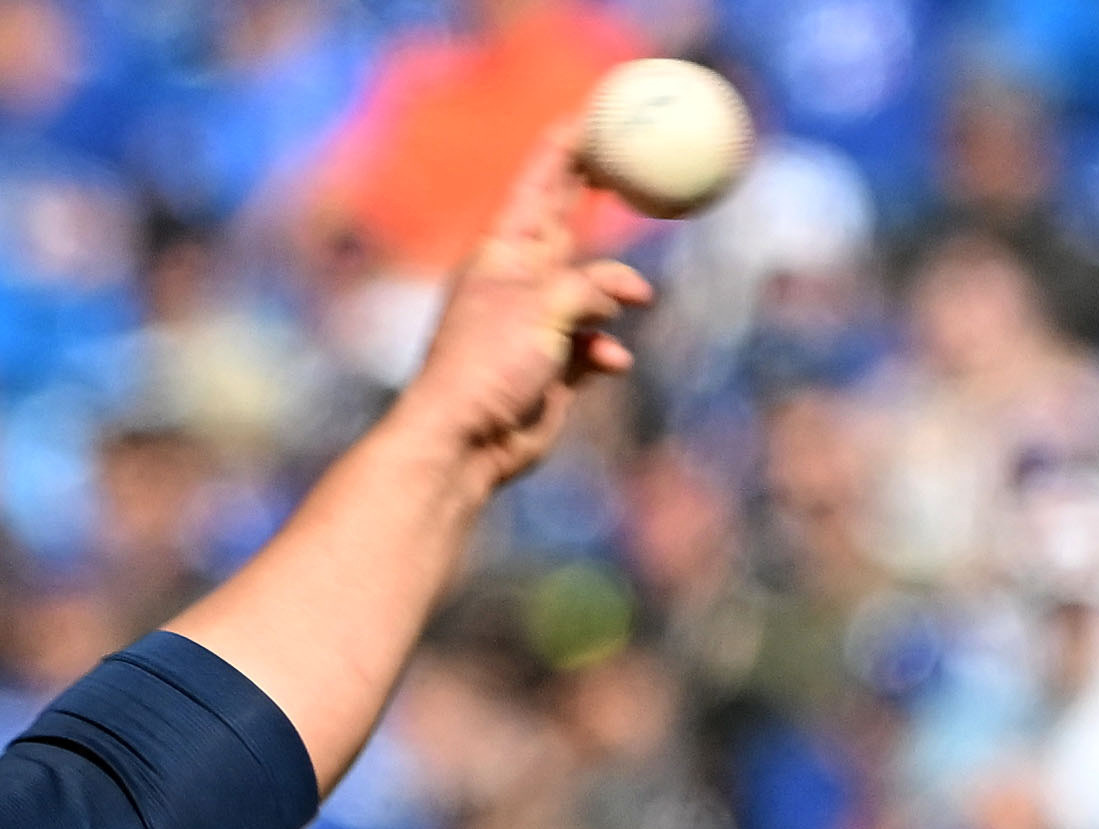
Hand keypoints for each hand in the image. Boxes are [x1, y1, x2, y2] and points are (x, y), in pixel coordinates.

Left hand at [401, 131, 653, 489]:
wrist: (465, 443)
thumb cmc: (489, 366)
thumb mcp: (543, 309)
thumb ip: (588, 286)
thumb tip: (621, 293)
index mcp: (504, 253)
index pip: (540, 185)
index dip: (565, 148)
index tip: (589, 114)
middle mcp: (520, 281)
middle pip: (565, 224)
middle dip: (592, 194)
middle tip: (624, 158)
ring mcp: (535, 324)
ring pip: (592, 292)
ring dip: (614, 298)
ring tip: (632, 303)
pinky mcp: (552, 367)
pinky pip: (594, 347)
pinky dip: (606, 352)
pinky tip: (610, 364)